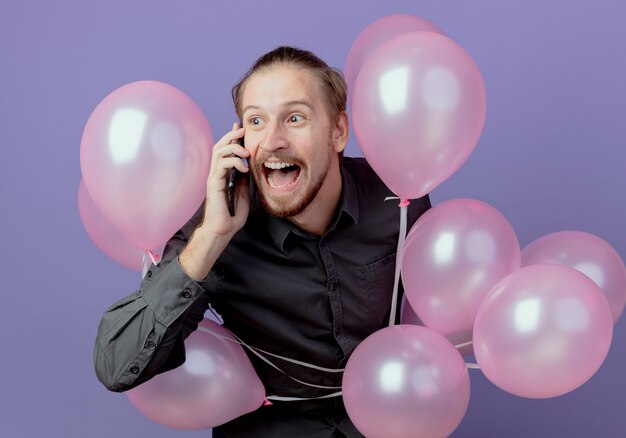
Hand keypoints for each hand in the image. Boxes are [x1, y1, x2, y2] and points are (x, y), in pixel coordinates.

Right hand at [179, 123, 250, 280]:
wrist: (221, 232)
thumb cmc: (230, 218)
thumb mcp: (243, 197)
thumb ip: (244, 183)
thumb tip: (248, 170)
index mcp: (223, 176)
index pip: (226, 152)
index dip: (233, 139)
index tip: (241, 130)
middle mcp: (216, 174)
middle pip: (219, 147)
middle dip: (231, 136)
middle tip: (242, 129)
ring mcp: (213, 178)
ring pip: (218, 152)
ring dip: (233, 147)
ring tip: (246, 151)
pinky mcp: (213, 184)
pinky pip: (221, 165)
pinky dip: (234, 161)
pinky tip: (244, 167)